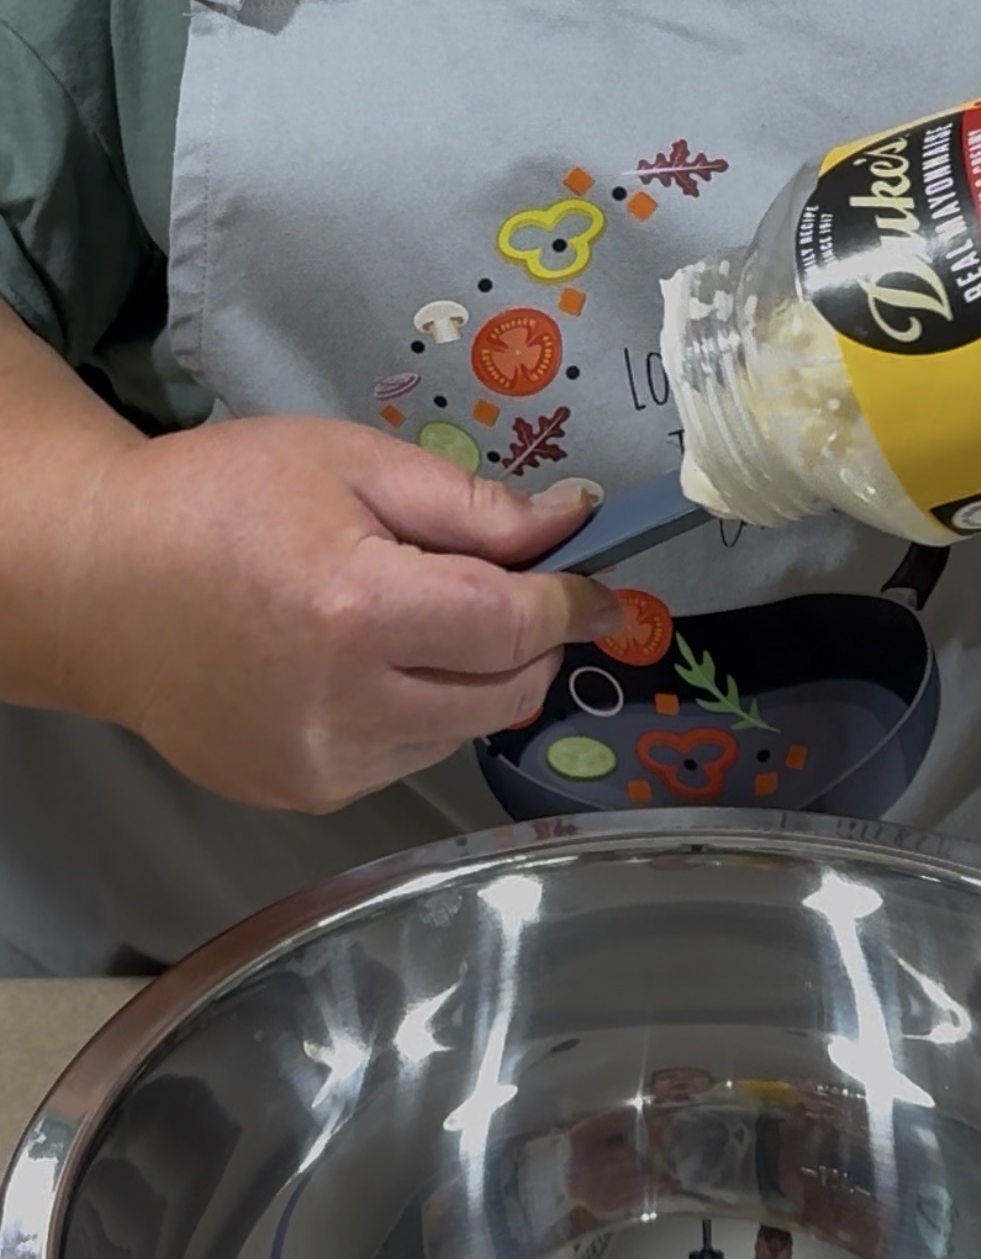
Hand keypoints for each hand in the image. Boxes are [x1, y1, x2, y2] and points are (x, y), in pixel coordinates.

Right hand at [54, 416, 617, 809]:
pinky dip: (419, 713)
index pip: (515, 625)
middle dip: (529, 642)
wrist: (101, 586)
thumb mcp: (348, 463)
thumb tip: (575, 522)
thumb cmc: (218, 502)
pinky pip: (410, 756)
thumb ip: (471, 506)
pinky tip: (366, 666)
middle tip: (507, 591)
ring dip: (473, 680)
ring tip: (411, 622)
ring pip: (464, 731)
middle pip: (505, 692)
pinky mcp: (308, 794)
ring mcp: (326, 765)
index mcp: (358, 613)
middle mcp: (348, 709)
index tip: (601, 592)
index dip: (572, 605)